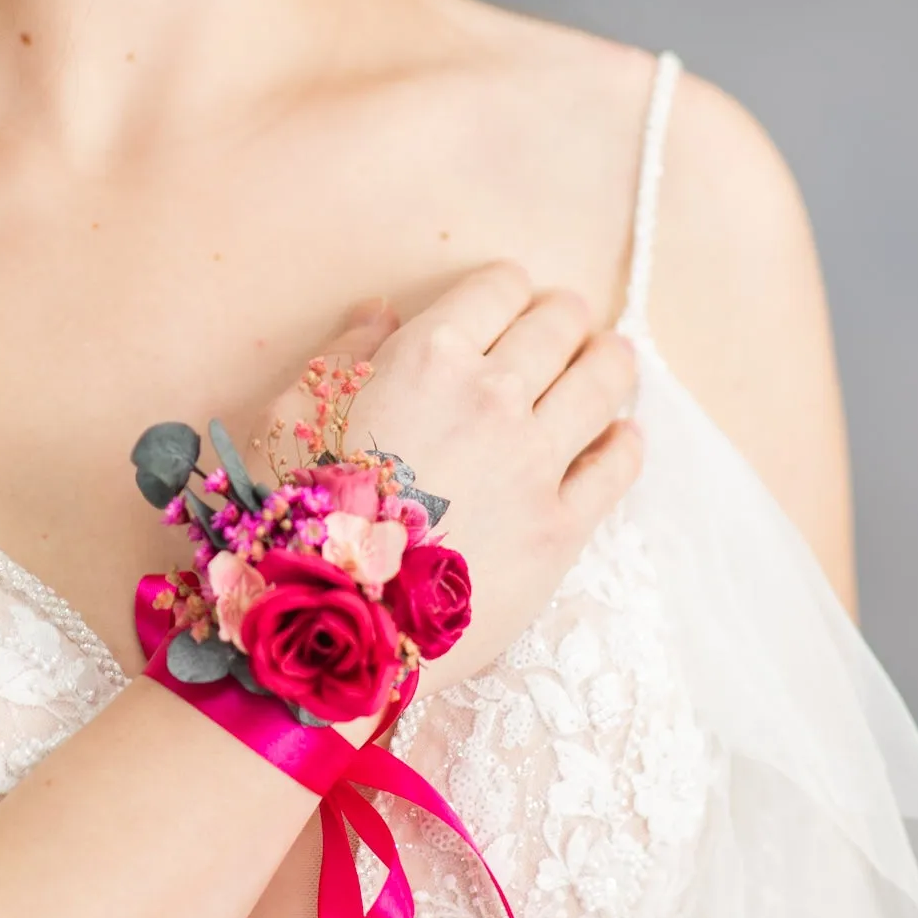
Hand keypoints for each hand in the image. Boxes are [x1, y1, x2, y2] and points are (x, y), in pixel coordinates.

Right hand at [267, 271, 640, 694]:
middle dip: (563, 317)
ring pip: (603, 381)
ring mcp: (535, 463)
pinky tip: (622, 435)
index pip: (499, 288)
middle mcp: (493, 397)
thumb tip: (382, 314)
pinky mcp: (560, 528)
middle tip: (562, 326)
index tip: (510, 301)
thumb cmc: (296, 519)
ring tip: (609, 359)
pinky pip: (616, 468)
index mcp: (428, 358)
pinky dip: (625, 442)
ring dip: (609, 360)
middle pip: (560, 324)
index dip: (507, 289)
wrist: (326, 629)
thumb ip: (345, 356)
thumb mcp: (291, 417)